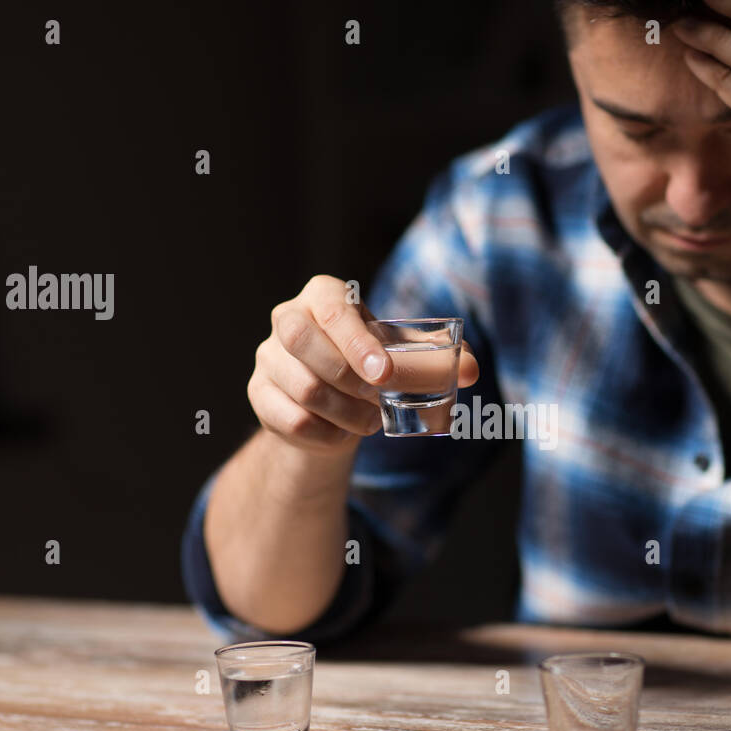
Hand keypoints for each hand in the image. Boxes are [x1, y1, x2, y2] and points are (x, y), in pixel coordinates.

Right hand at [249, 274, 479, 453]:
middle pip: (301, 340)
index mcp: (324, 295)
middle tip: (378, 398)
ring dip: (344, 412)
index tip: (384, 375)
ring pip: (301, 387)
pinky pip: (291, 420)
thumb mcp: (404, 355)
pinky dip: (325, 434)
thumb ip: (438, 358)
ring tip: (369, 420)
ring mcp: (268, 356)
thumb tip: (471, 370)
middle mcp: (288, 318)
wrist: (335, 403)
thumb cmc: (372, 365)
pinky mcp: (259, 393)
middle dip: (346, 376)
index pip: (332, 309)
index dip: (357, 342)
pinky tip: (342, 433)